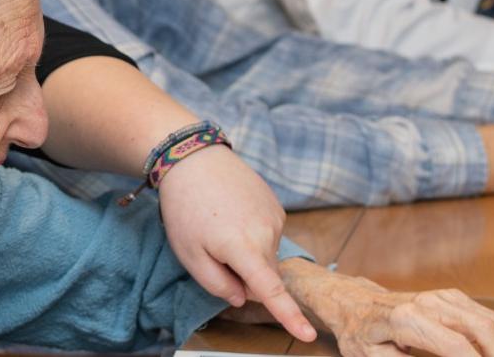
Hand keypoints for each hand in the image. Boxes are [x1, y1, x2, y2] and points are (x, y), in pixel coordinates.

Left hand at [157, 146, 314, 341]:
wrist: (193, 157)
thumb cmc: (185, 208)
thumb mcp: (189, 254)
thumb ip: (217, 284)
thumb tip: (243, 298)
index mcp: (243, 248)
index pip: (270, 291)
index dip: (289, 316)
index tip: (308, 336)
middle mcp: (266, 233)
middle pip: (263, 275)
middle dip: (243, 275)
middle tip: (212, 250)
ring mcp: (275, 217)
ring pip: (265, 254)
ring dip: (246, 252)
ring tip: (218, 224)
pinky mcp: (276, 205)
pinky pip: (267, 234)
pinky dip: (251, 234)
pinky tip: (230, 214)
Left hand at [281, 261, 493, 356]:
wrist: (355, 303)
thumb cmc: (360, 333)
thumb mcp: (372, 356)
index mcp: (408, 320)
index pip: (457, 348)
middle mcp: (430, 303)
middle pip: (483, 330)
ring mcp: (443, 297)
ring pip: (492, 321)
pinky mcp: (452, 297)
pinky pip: (487, 316)